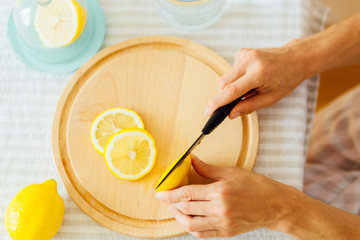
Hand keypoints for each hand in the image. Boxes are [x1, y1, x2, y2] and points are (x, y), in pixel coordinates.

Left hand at [155, 155, 294, 237]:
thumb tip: (191, 160)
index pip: (187, 194)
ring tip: (176, 208)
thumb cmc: (256, 186)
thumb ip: (207, 168)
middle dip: (172, 204)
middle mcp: (219, 210)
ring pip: (191, 224)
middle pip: (186, 209)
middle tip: (167, 198)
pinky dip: (191, 227)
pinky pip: (202, 234)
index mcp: (220, 192)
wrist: (275, 206)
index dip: (170, 194)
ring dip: (179, 217)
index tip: (160, 193)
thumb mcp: (231, 172)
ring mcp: (223, 223)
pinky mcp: (226, 232)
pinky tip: (189, 219)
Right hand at [205, 42, 308, 118]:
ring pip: (226, 77)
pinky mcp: (242, 52)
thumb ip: (249, 106)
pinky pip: (232, 70)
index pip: (231, 91)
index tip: (208, 111)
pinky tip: (249, 76)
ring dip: (232, 86)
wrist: (295, 58)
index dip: (217, 103)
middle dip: (224, 96)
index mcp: (258, 74)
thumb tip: (230, 114)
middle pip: (223, 83)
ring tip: (249, 87)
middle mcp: (249, 61)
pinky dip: (237, 77)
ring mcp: (245, 54)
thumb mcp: (271, 98)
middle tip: (232, 104)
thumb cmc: (286, 80)